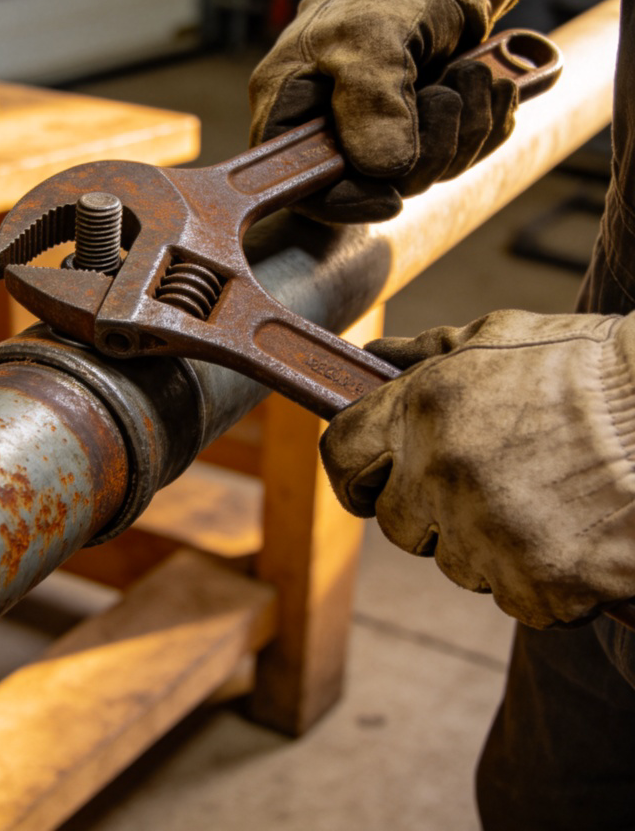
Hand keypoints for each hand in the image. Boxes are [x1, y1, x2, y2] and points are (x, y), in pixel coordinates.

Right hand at [249, 0, 531, 221]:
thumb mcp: (371, 34)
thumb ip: (372, 102)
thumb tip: (383, 170)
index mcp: (289, 110)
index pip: (301, 184)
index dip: (343, 202)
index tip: (390, 197)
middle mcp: (329, 132)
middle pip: (373, 186)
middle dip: (427, 148)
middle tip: (448, 92)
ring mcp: (378, 137)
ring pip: (425, 174)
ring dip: (466, 127)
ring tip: (471, 72)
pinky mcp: (423, 134)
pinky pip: (461, 158)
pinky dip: (485, 123)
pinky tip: (487, 83)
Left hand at [319, 310, 634, 628]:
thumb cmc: (594, 370)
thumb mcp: (501, 336)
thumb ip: (427, 353)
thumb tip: (374, 356)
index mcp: (421, 407)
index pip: (340, 454)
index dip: (352, 473)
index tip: (367, 484)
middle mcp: (440, 471)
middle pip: (395, 522)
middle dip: (427, 513)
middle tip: (485, 489)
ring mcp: (485, 531)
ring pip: (455, 563)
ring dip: (488, 547)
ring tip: (545, 503)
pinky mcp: (536, 582)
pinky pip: (515, 598)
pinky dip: (542, 582)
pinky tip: (575, 538)